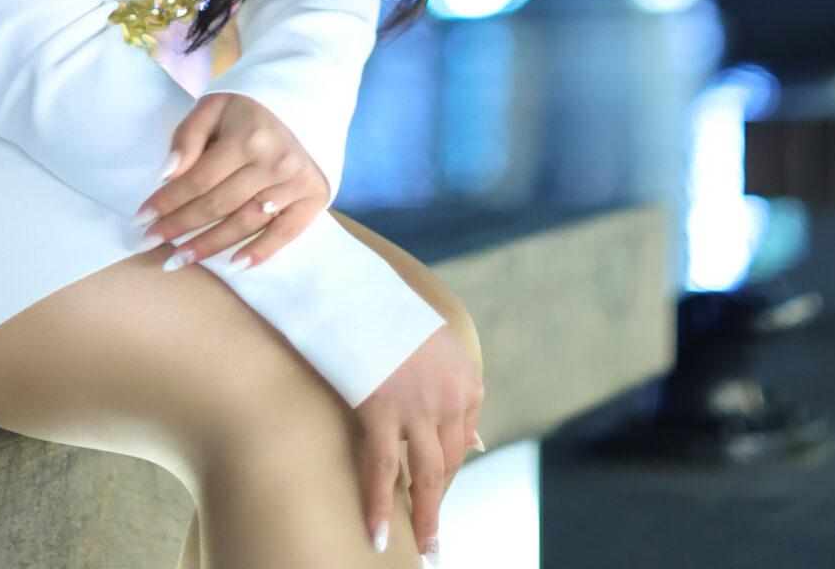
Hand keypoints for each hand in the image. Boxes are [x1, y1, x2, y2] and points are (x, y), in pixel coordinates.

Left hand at [135, 92, 328, 269]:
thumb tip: (167, 174)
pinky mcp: (314, 196)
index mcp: (249, 137)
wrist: (305, 95)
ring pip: (245, 223)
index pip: (198, 180)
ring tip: (179, 260)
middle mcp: (275, 163)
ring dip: (209, 246)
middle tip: (149, 245)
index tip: (140, 219)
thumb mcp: (214, 104)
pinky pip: (285, 233)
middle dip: (179, 227)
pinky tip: (233, 266)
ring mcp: (296, 182)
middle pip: (217, 205)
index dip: (167, 202)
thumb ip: (189, 136)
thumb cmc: (251, 103)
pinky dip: (260, 252)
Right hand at [354, 325, 483, 557]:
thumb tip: (476, 441)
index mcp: (468, 381)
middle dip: (438, 497)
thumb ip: (455, 394)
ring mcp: (418, 407)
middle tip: (432, 534)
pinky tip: (377, 534)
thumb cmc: (392, 318)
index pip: (462, 438)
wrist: (359, 291)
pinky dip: (381, 505)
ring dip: (425, 516)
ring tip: (424, 546)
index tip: (433, 482)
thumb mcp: (439, 351)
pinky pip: (386, 470)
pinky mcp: (383, 411)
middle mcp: (450, 397)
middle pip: (448, 462)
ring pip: (427, 475)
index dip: (445, 462)